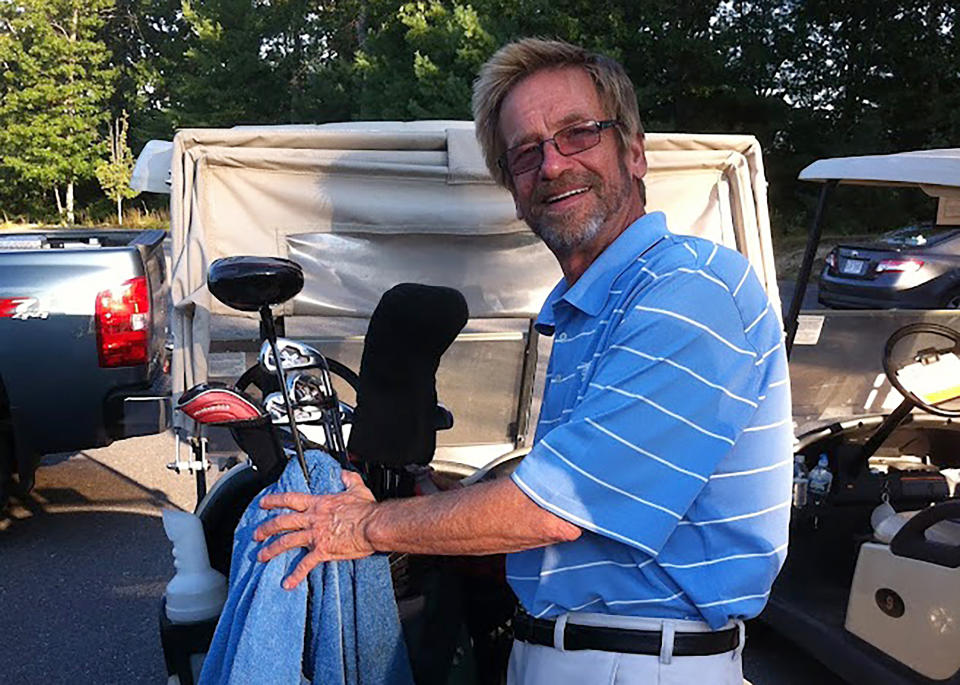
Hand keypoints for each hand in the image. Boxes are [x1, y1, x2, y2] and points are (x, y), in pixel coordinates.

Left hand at [253, 470, 377, 589]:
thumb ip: (348, 479)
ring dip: (271, 550)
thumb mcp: (357, 488)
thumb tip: (344, 473)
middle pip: (282, 522)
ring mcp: (315, 535)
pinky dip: (295, 575)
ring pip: (286, 542)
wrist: (373, 526)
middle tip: (256, 534)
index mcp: (319, 504)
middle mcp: (313, 519)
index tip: (263, 503)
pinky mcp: (322, 551)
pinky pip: (305, 565)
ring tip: (261, 556)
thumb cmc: (367, 510)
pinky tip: (287, 583)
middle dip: (266, 528)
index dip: (274, 501)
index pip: (290, 499)